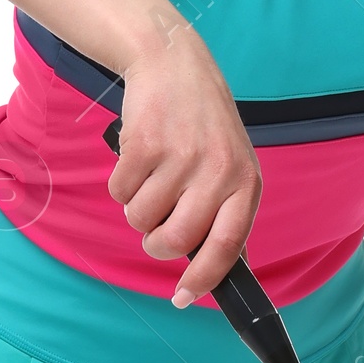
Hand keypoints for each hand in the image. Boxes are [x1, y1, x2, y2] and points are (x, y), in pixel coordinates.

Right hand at [106, 32, 260, 304]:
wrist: (173, 64)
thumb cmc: (202, 125)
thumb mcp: (230, 164)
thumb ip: (225, 211)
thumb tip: (213, 267)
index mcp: (244, 182)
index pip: (227, 246)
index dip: (204, 279)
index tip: (183, 298)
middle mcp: (217, 172)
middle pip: (173, 242)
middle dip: (155, 244)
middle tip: (154, 228)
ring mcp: (180, 158)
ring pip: (140, 219)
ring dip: (137, 209)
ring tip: (151, 178)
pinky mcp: (144, 145)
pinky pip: (119, 192)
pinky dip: (121, 183)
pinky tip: (138, 158)